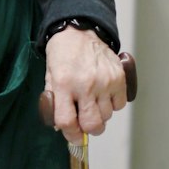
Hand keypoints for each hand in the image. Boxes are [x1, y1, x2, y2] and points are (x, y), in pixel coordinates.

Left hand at [44, 29, 127, 145]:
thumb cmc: (62, 55)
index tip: (72, 136)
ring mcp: (105, 82)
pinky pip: (119, 105)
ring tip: (92, 101)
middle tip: (84, 121)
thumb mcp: (49, 77)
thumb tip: (62, 127)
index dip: (70, 134)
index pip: (67, 121)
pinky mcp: (119, 78)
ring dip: (100, 115)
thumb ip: (54, 102)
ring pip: (107, 116)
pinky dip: (112, 105)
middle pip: (93, 125)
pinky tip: (103, 95)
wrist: (79, 32)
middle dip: (88, 129)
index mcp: (64, 84)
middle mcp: (86, 85)